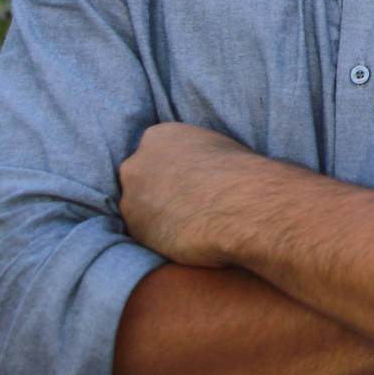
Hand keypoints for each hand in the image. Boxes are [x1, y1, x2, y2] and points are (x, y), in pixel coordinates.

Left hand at [118, 121, 275, 266]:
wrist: (242, 205)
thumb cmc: (239, 174)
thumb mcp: (214, 146)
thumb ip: (191, 154)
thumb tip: (191, 166)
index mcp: (157, 137)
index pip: (153, 152)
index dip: (170, 169)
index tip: (186, 182)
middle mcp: (136, 164)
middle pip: (139, 178)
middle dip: (156, 190)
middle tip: (184, 203)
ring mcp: (131, 199)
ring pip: (139, 208)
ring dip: (158, 215)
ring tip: (189, 223)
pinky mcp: (136, 231)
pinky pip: (146, 233)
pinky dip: (162, 236)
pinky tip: (186, 237)